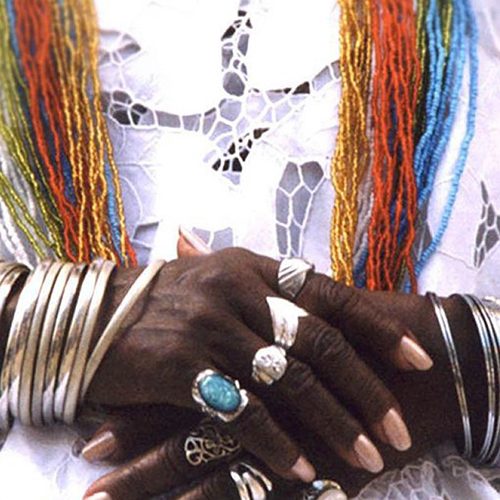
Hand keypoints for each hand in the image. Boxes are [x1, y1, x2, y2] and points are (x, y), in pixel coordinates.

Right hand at [83, 288, 482, 499]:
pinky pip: (245, 411)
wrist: (93, 315)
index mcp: (252, 266)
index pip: (328, 294)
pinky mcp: (182, 365)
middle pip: (318, 341)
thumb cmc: (165, 302)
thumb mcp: (219, 282)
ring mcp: (209, 326)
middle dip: (366, 388)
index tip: (415, 360)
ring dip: (333, 422)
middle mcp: (236, 289)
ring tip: (368, 457)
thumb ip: (268, 294)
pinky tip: (305, 469)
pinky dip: (279, 443)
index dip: (376, 326)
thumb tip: (326, 318)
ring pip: (289, 379)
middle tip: (396, 428)